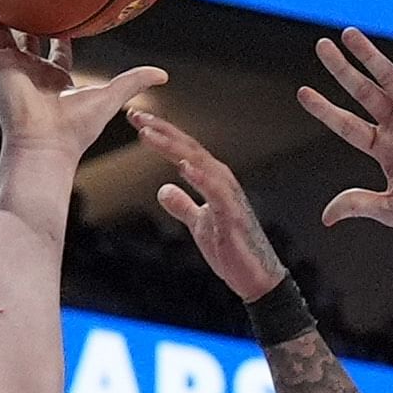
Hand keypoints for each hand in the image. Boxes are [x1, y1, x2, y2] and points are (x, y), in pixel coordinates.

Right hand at [0, 0, 163, 178]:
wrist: (47, 145)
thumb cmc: (77, 128)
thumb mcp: (111, 96)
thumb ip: (135, 81)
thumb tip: (163, 74)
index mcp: (55, 79)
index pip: (56, 49)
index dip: (59, 31)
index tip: (59, 9)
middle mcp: (31, 71)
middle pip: (23, 36)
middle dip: (18, 16)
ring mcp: (12, 68)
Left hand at [128, 109, 284, 301]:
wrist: (256, 277)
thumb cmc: (232, 250)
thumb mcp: (199, 224)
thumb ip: (182, 205)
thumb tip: (163, 190)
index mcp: (212, 180)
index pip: (183, 150)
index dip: (161, 134)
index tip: (138, 121)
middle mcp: (221, 180)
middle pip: (187, 147)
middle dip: (162, 130)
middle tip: (137, 115)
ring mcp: (228, 195)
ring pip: (197, 162)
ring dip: (172, 145)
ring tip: (148, 133)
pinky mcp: (232, 214)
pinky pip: (214, 191)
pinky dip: (199, 176)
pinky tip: (182, 166)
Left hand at [300, 28, 392, 245]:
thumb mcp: (392, 209)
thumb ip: (360, 204)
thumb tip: (327, 217)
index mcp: (385, 149)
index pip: (348, 125)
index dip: (326, 109)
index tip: (303, 93)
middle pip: (364, 92)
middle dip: (343, 70)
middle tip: (322, 47)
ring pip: (391, 78)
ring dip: (371, 56)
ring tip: (350, 34)